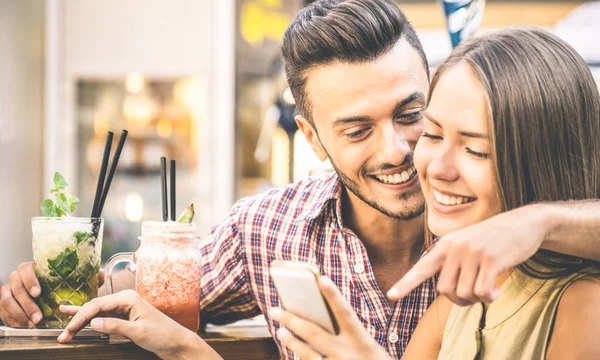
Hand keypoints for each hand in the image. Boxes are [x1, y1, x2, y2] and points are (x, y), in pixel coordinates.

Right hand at [0, 262, 104, 326]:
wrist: (43, 296)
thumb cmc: (59, 287)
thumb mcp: (73, 281)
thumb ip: (86, 277)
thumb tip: (100, 274)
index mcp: (33, 269)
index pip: (25, 268)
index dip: (30, 280)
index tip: (39, 292)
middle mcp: (17, 278)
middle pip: (14, 286)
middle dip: (26, 303)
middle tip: (39, 317)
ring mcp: (9, 290)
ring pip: (5, 299)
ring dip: (19, 313)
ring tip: (33, 324)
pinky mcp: (4, 304)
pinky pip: (2, 312)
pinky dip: (13, 320)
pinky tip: (24, 326)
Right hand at [58, 290, 219, 359]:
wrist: (177, 343)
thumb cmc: (162, 335)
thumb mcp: (138, 331)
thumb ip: (115, 326)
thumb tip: (93, 322)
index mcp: (128, 298)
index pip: (97, 305)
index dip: (80, 318)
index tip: (68, 331)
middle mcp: (125, 299)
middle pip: (95, 307)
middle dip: (77, 321)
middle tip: (63, 335)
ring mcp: (125, 308)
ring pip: (97, 312)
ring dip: (81, 322)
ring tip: (64, 328)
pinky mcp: (125, 317)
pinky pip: (104, 317)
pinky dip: (90, 320)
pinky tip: (77, 317)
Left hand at [271, 276, 391, 359]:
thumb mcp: (367, 346)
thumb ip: (349, 332)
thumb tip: (320, 315)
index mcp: (361, 340)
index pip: (345, 313)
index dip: (333, 295)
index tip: (321, 279)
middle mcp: (348, 354)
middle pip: (314, 333)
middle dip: (292, 320)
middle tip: (274, 309)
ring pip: (308, 354)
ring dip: (292, 342)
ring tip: (280, 331)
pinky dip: (301, 358)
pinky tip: (293, 353)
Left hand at [388, 205, 545, 304]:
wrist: (524, 222)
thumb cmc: (493, 239)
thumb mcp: (468, 244)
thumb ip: (454, 264)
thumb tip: (450, 293)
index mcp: (446, 245)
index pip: (422, 267)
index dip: (406, 284)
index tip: (391, 296)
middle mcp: (455, 247)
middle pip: (445, 290)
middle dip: (459, 300)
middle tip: (475, 296)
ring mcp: (472, 253)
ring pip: (464, 294)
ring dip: (477, 299)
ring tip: (488, 288)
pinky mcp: (491, 260)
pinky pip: (482, 293)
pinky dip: (489, 298)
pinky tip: (497, 291)